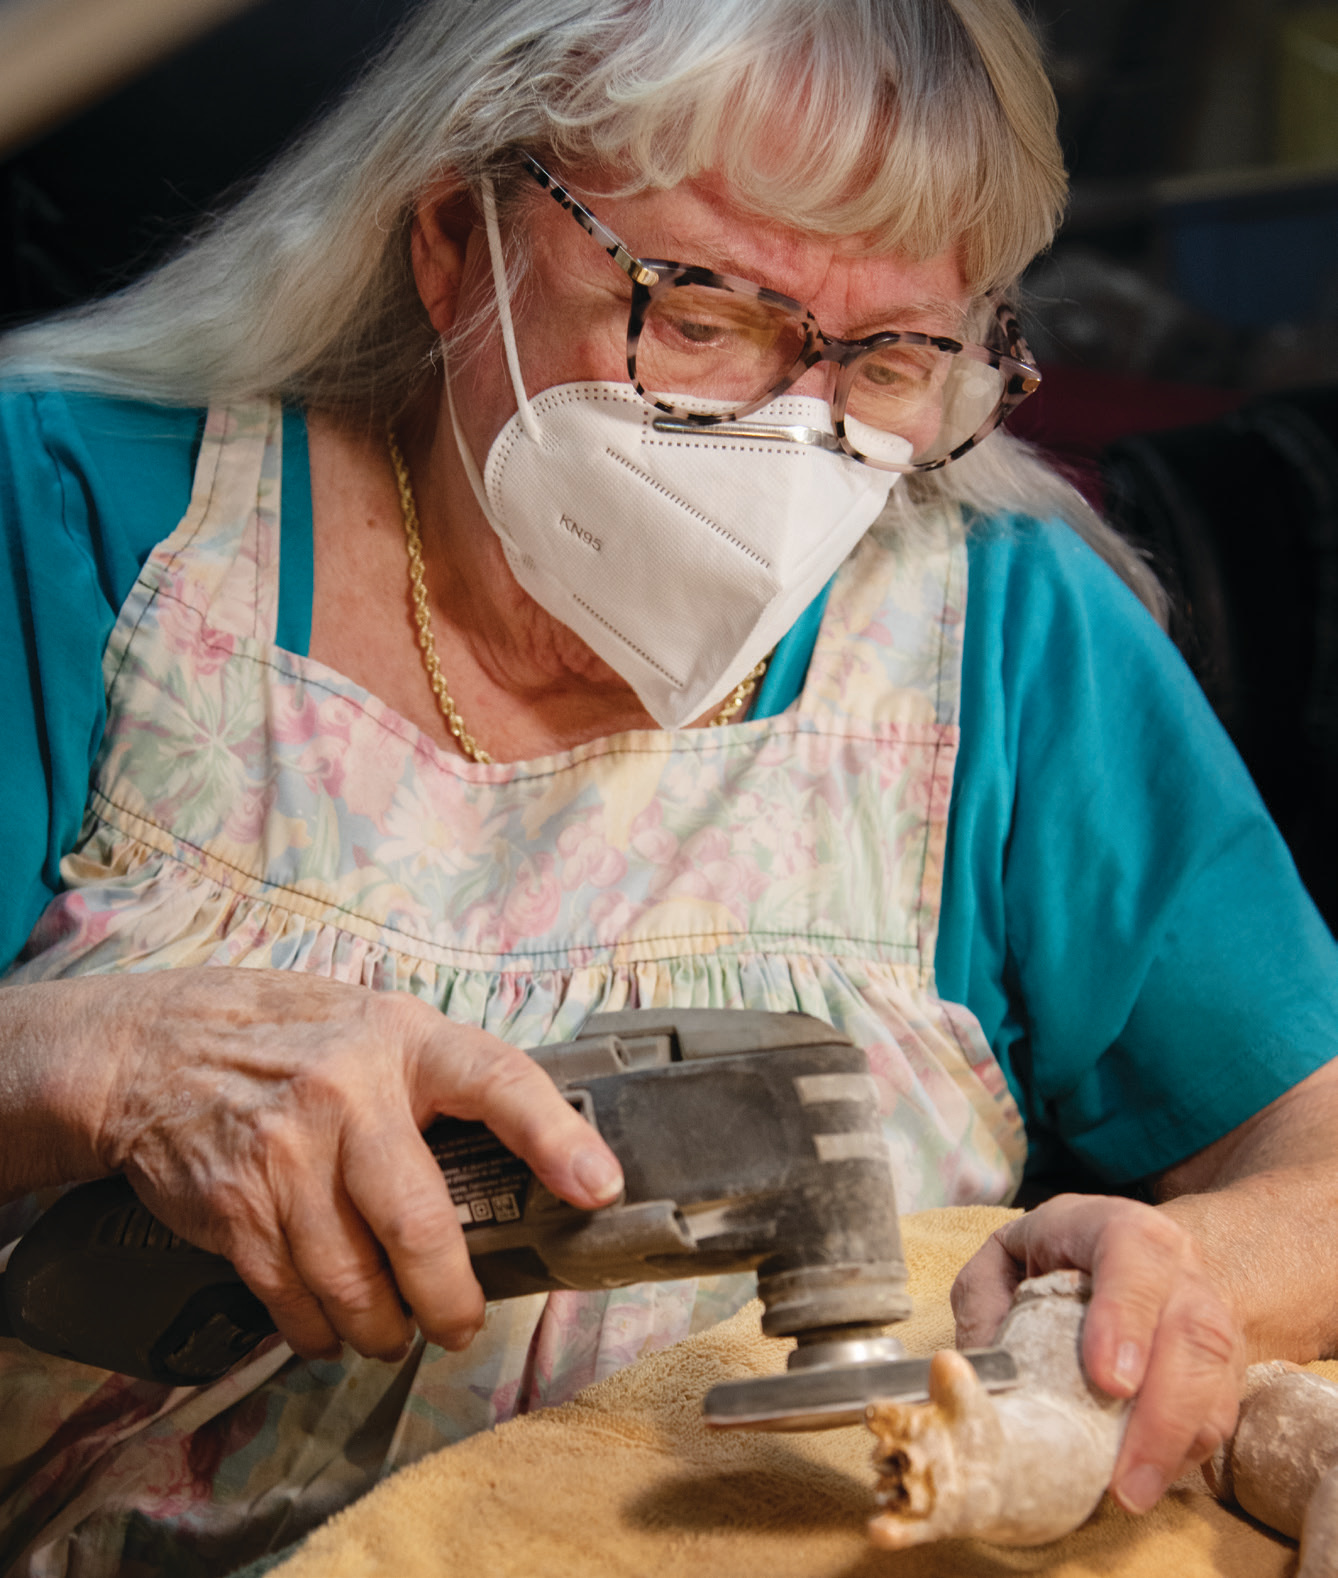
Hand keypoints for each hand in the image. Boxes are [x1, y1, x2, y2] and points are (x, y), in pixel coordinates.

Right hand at [1, 970, 622, 1362]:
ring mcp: (286, 1156)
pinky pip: (295, 1299)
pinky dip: (320, 1330)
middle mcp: (346, 1094)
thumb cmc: (284, 1036)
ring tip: (393, 1331)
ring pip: (355, 1282)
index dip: (556, 1136)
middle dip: (451, 1298)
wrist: (151, 1049)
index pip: (498, 1080)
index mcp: (401, 1040)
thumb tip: (534, 1150)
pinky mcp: (236, 1209)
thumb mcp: (374, 1024)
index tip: (599, 1187)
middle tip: (460, 1322)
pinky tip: (330, 1324)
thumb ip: (440, 1077)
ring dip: (383, 1328)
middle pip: (420, 1226)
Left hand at [951, 1194, 1243, 1514]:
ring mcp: (1210, 1312)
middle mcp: (1177, 1265)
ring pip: (1213, 1375)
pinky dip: (1186, 1449)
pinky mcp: (1225, 1362)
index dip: (1124, 1315)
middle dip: (1161, 1409)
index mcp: (1118, 1228)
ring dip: (1174, 1441)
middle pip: (1190, 1330)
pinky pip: (1220, 1410)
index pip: (1132, 1253)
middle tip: (1123, 1474)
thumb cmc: (1058, 1256)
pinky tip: (1150, 1478)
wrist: (1140, 1255)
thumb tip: (971, 1375)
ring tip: (1131, 1492)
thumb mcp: (1007, 1257)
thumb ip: (984, 1302)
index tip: (1110, 1382)